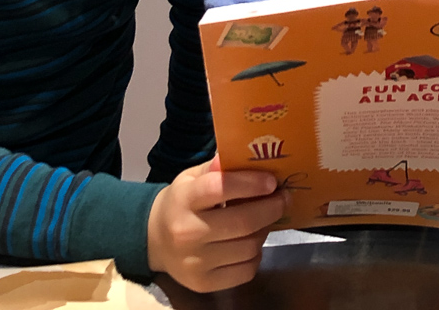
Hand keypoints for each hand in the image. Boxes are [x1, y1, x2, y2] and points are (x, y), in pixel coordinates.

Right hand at [146, 155, 287, 292]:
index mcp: (184, 199)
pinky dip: (256, 254)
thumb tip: (243, 155)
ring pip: (248, 247)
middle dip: (270, 208)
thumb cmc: (181, 203)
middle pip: (242, 221)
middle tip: (283, 198)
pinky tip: (252, 241)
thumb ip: (216, 168)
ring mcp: (196, 262)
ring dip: (264, 230)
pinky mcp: (205, 283)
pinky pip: (246, 270)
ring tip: (266, 219)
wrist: (155, 240)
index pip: (220, 188)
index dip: (250, 184)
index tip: (272, 181)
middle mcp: (187, 232)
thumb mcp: (191, 178)